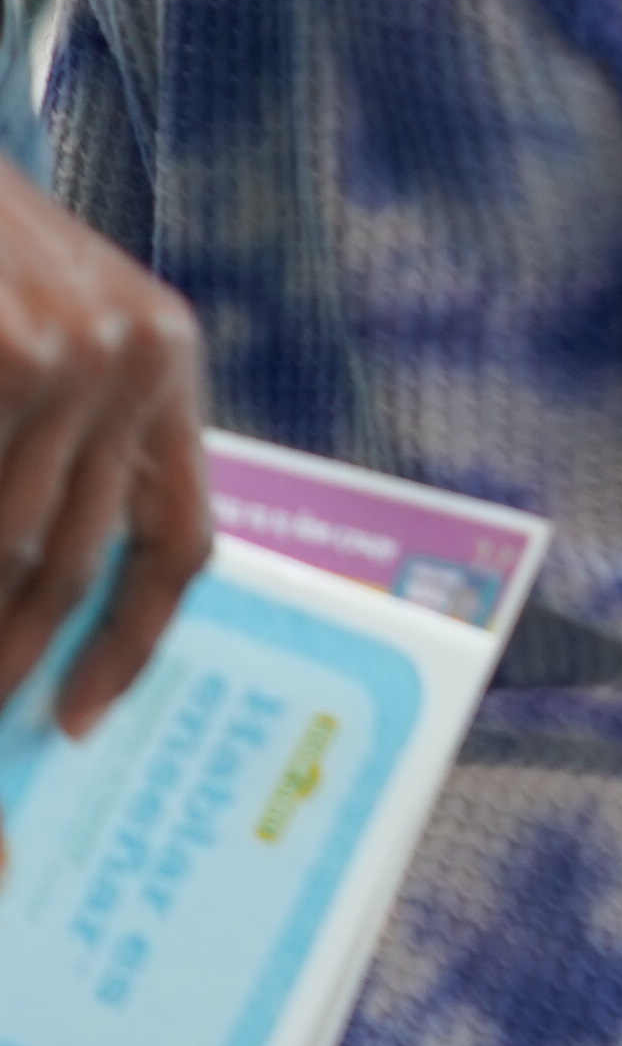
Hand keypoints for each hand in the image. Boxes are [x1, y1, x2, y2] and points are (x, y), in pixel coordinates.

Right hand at [0, 172, 210, 863]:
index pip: (180, 538)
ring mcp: (61, 358)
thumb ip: (67, 439)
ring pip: (8, 547)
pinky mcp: (6, 359)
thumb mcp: (51, 324)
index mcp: (165, 358)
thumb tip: (40, 592)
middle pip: (73, 563)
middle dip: (14, 662)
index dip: (130, 644)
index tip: (78, 721)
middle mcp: (131, 358)